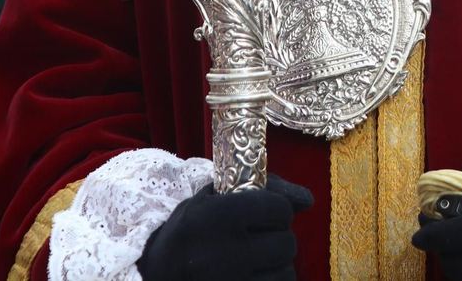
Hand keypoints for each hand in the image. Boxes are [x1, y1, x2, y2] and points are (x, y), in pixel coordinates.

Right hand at [137, 175, 312, 280]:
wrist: (153, 278)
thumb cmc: (188, 233)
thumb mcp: (212, 200)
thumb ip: (264, 190)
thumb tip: (308, 200)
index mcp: (212, 219)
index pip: (278, 209)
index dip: (277, 211)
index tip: (265, 215)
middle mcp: (217, 256)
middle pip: (286, 244)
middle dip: (278, 239)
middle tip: (259, 241)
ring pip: (285, 273)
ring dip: (276, 266)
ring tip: (254, 262)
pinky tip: (253, 276)